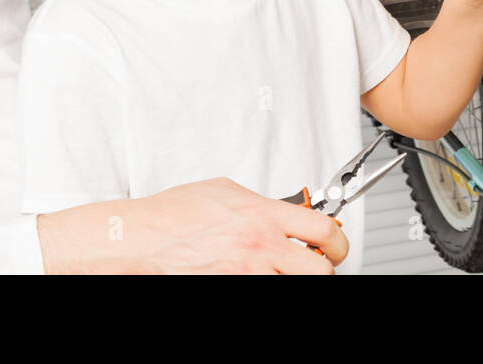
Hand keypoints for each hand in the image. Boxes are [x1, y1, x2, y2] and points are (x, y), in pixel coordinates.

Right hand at [35, 177, 347, 273]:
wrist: (143, 239)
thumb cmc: (175, 213)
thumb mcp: (225, 191)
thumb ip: (261, 202)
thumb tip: (283, 210)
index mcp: (263, 216)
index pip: (323, 229)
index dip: (338, 240)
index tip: (335, 244)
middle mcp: (261, 247)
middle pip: (321, 270)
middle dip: (324, 268)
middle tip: (317, 264)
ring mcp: (248, 274)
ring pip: (294, 285)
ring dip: (291, 278)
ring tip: (278, 270)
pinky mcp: (233, 289)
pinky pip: (264, 291)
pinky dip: (266, 284)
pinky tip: (257, 275)